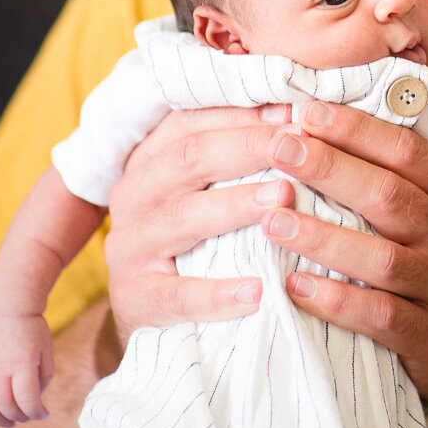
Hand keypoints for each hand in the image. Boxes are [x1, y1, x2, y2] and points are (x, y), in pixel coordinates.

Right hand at [0, 313, 53, 426]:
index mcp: (23, 364)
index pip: (27, 399)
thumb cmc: (33, 329)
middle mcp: (1, 368)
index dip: (36, 412)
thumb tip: (35, 399)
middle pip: (5, 405)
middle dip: (19, 417)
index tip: (44, 414)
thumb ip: (43, 377)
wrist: (9, 306)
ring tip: (9, 422)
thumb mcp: (46, 351)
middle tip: (28, 417)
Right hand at [103, 103, 295, 337]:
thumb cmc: (192, 236)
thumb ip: (237, 153)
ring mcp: (129, 248)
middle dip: (247, 148)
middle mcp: (134, 196)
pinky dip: (218, 294)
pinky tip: (258, 291)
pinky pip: (177, 295)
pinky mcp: (135, 299)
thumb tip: (297, 114)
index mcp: (150, 160)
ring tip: (283, 198)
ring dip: (236, 205)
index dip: (244, 116)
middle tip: (297, 146)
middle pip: (188, 159)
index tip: (296, 114)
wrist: (142, 313)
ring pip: (182, 218)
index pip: (191, 123)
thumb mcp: (203, 189)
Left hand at [258, 101, 427, 427]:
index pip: (406, 154)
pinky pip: (381, 317)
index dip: (356, 129)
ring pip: (381, 257)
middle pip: (390, 195)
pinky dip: (336, 301)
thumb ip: (404, 191)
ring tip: (272, 221)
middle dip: (331, 167)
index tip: (306, 110)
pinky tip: (296, 287)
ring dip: (323, 237)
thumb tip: (326, 144)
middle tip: (279, 146)